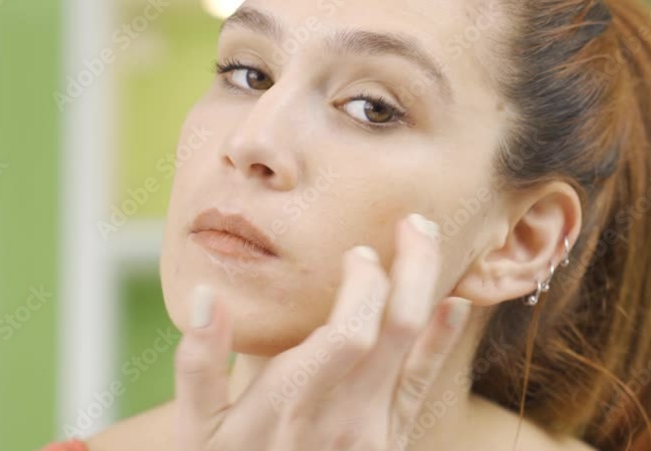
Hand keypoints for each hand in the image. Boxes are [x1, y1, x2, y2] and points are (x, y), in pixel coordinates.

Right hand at [173, 212, 471, 449]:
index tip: (357, 251)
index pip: (350, 330)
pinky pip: (423, 384)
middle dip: (411, 265)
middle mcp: (341, 416)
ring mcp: (372, 431)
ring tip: (425, 240)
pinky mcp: (390, 440)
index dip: (364, 283)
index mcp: (289, 403)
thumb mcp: (196, 429)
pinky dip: (441, 340)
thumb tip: (206, 296)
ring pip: (415, 348)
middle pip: (394, 327)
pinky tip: (454, 303)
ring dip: (427, 287)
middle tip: (413, 221)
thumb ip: (199, 363)